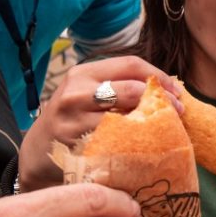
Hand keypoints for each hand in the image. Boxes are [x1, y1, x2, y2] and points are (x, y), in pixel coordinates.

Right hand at [19, 56, 181, 190]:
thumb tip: (169, 88)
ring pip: (125, 118)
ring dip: (152, 124)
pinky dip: (135, 145)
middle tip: (179, 111)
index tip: (177, 91)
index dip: (159, 76)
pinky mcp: (73, 147)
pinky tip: (147, 148)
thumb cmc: (73, 118)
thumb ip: (119, 86)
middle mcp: (76, 93)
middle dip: (161, 100)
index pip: (130, 64)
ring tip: (167, 129)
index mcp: (83, 73)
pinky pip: (114, 145)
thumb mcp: (88, 93)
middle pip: (131, 89)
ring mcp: (73, 121)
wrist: (36, 152)